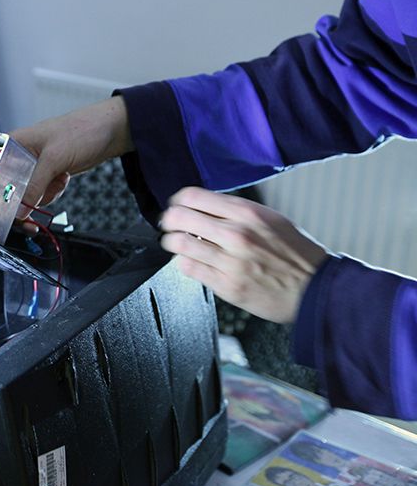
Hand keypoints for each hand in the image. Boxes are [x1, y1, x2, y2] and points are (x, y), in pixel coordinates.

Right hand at [11, 96, 132, 214]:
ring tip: (59, 179)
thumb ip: (34, 186)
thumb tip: (20, 210)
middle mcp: (20, 155)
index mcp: (14, 144)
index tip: (9, 212)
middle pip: (12, 187)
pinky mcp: (48, 172)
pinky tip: (64, 178)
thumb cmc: (80, 131)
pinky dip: (53, 191)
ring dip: (45, 194)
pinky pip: (43, 192)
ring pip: (29, 193)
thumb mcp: (53, 159)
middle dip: (28, 198)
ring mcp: (35, 165)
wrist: (109, 131)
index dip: (1, 195)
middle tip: (35, 211)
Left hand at [159, 187, 327, 322]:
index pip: (193, 196)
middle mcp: (237, 234)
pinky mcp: (226, 285)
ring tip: (179, 244)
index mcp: (248, 213)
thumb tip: (206, 207)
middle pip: (179, 217)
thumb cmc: (297, 255)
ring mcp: (230, 261)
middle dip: (170, 220)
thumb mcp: (271, 219)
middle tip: (171, 225)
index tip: (178, 205)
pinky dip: (185, 263)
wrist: (317, 289)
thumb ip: (237, 212)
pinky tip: (193, 261)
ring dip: (173, 242)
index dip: (179, 200)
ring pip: (179, 243)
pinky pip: (189, 268)